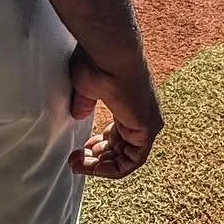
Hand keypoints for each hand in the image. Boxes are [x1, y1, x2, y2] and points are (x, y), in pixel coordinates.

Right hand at [67, 44, 162, 178]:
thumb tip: (78, 115)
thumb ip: (85, 103)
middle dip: (96, 159)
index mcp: (130, 104)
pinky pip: (131, 162)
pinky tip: (90, 166)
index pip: (119, 136)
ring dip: (100, 167)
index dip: (99, 146)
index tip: (80, 149)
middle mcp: (142, 115)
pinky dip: (110, 169)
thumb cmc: (98, 62)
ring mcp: (148, 123)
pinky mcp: (148, 130)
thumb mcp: (86, 87)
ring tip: (77, 164)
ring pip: (126, 159)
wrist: (111, 54)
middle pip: (122, 150)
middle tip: (75, 160)